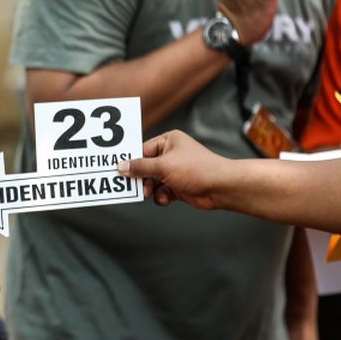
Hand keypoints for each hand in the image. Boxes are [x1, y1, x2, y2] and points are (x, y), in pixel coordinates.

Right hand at [119, 130, 233, 209]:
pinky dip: (161, 196)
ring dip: (151, 189)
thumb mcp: (163, 166)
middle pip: (146, 167)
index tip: (120, 171)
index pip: (143, 150)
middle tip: (135, 186)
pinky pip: (161, 191)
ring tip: (150, 193)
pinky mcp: (178, 186)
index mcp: (168, 141)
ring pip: (152, 181)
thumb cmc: (197, 169)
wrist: (221, 187)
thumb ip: (140, 167)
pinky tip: (166, 198)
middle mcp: (171, 154)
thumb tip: (122, 166)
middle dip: (141, 178)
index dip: (132, 162)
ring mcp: (175, 171)